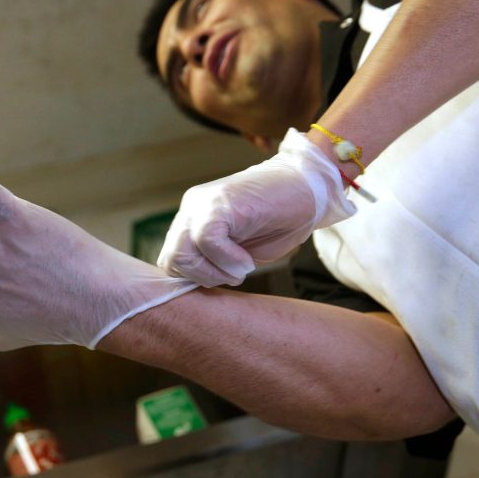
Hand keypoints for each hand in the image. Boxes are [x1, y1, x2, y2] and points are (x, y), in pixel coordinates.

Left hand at [157, 129, 355, 286]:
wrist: (309, 190)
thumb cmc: (277, 222)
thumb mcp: (237, 251)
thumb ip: (211, 261)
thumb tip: (192, 286)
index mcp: (191, 220)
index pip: (169, 260)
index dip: (193, 280)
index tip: (222, 280)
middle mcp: (191, 209)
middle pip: (171, 259)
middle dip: (202, 279)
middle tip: (234, 275)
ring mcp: (204, 204)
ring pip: (182, 252)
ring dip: (214, 272)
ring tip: (242, 266)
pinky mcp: (221, 202)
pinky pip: (206, 239)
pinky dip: (228, 259)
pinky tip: (247, 259)